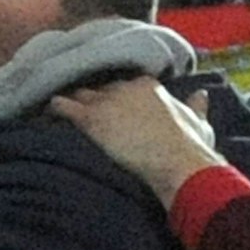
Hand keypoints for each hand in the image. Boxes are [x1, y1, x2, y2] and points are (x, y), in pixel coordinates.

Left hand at [48, 77, 224, 209]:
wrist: (177, 163)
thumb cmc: (190, 147)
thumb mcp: (199, 123)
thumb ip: (196, 107)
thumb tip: (201, 96)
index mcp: (150, 87)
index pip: (126, 85)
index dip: (119, 97)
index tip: (115, 106)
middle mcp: (126, 88)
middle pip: (102, 89)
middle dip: (96, 99)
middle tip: (88, 111)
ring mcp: (107, 102)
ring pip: (82, 95)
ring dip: (74, 102)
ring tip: (63, 110)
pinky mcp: (92, 120)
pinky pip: (65, 107)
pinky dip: (56, 108)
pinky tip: (48, 110)